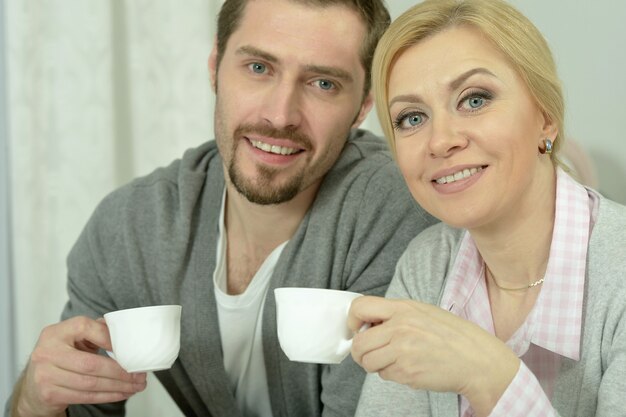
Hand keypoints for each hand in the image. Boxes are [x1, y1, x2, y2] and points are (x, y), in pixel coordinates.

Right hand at [13, 316, 146, 416]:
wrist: (34, 384)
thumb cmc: (61, 356)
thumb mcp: (73, 338)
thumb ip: (95, 330)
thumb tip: (125, 330)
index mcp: (55, 332)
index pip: (85, 327)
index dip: (108, 337)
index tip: (128, 348)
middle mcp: (47, 352)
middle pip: (91, 364)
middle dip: (120, 372)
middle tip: (140, 375)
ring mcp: (46, 375)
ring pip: (90, 383)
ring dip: (118, 386)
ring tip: (135, 386)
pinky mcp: (49, 394)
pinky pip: (85, 396)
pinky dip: (107, 396)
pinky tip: (121, 393)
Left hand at [348, 296, 518, 415]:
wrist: (477, 360)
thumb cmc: (453, 336)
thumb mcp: (423, 312)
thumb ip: (396, 315)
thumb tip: (367, 324)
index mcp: (403, 308)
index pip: (360, 307)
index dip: (353, 320)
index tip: (358, 329)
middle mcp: (400, 327)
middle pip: (359, 343)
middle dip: (361, 351)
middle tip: (371, 352)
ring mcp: (402, 351)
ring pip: (367, 362)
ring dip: (375, 364)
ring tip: (393, 360)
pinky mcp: (407, 372)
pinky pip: (384, 375)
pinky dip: (391, 374)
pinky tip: (408, 367)